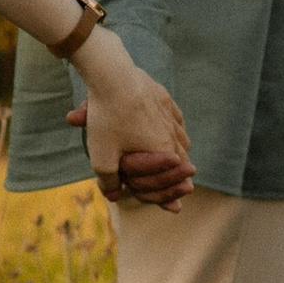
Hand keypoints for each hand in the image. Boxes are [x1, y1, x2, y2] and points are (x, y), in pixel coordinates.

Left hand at [65, 27, 192, 207]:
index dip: (172, 195)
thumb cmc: (108, 118)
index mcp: (162, 151)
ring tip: (176, 157)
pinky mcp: (164, 98)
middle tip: (181, 183)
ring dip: (179, 149)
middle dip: (179, 173)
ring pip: (181, 137)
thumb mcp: (102, 156)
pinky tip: (172, 126)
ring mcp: (169, 114)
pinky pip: (175, 117)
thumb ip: (109, 180)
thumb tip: (114, 196)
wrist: (113, 76)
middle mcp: (171, 133)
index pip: (173, 179)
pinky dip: (175, 126)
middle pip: (181, 159)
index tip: (176, 206)